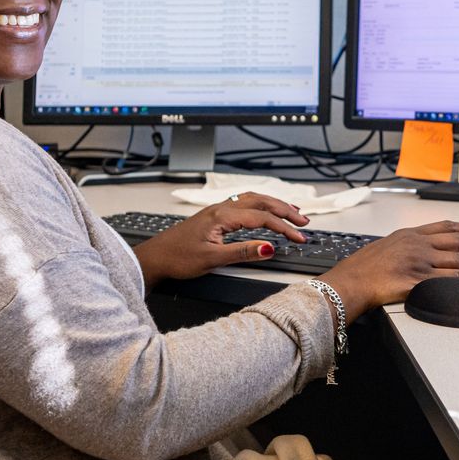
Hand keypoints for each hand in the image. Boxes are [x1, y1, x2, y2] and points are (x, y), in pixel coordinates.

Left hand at [133, 192, 310, 285]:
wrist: (154, 257)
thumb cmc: (177, 258)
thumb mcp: (212, 259)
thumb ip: (242, 252)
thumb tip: (269, 247)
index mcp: (222, 216)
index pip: (262, 217)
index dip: (284, 227)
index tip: (299, 238)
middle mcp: (221, 208)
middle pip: (261, 202)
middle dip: (285, 210)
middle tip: (304, 221)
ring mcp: (217, 210)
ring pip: (252, 200)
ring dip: (274, 205)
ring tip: (292, 213)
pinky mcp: (214, 216)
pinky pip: (244, 204)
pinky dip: (260, 206)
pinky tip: (264, 212)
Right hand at [319, 220, 458, 317]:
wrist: (347, 283)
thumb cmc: (360, 271)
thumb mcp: (384, 249)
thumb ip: (405, 248)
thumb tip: (420, 254)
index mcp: (409, 235)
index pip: (446, 227)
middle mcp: (417, 244)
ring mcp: (418, 261)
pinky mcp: (418, 279)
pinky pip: (452, 280)